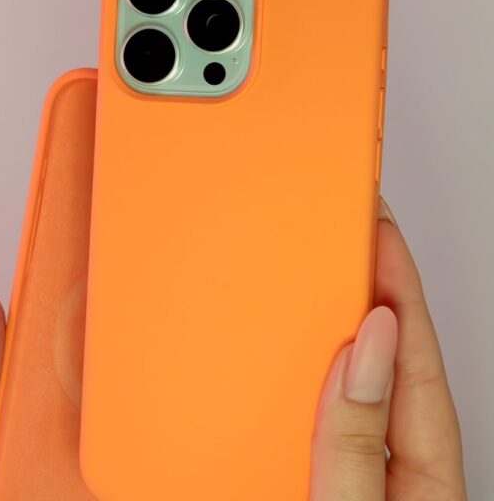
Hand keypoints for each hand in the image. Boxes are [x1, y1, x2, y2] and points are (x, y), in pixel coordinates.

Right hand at [310, 198, 467, 499]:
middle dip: (369, 288)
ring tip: (311, 275)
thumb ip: (355, 441)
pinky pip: (311, 408)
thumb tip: (366, 349)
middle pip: (387, 359)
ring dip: (328, 326)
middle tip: (349, 231)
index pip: (416, 359)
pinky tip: (280, 352)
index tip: (378, 231)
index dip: (398, 286)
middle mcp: (397, 465)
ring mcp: (359, 469)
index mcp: (426, 476)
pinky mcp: (318, 474)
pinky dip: (296, 372)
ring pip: (347, 381)